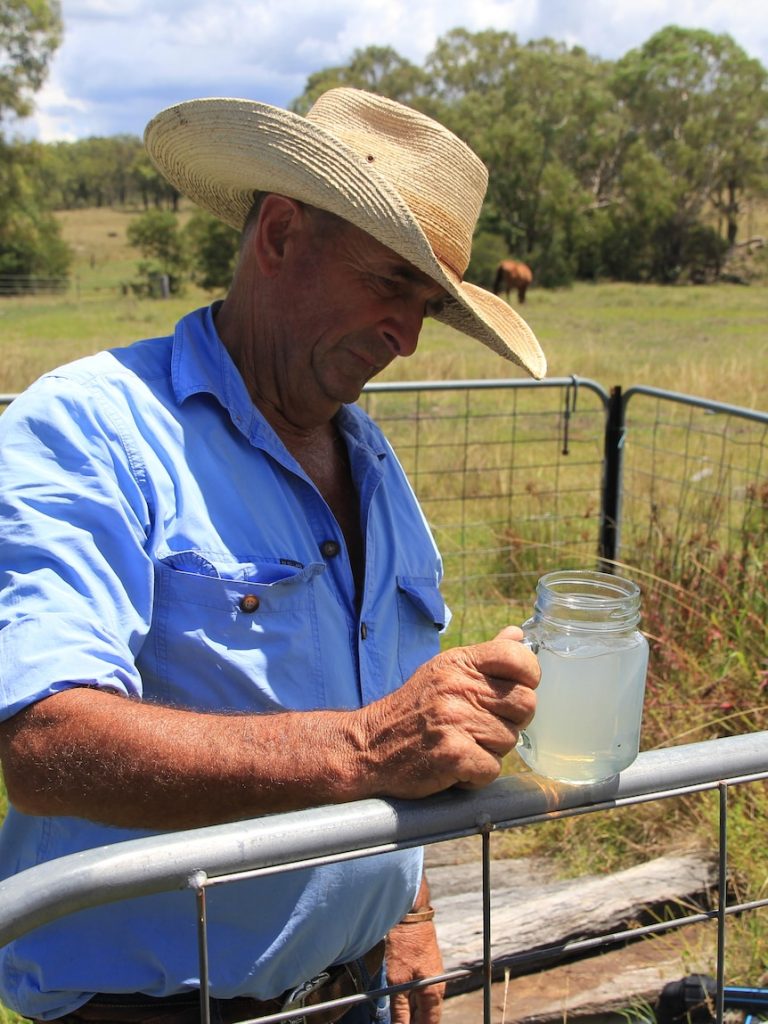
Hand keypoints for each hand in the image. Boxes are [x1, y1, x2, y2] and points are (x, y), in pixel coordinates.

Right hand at [357, 626, 538, 798]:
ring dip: (490, 750)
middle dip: (512, 721)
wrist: (368, 745)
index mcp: (460, 663)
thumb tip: (518, 635)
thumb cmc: (413, 709)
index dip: (529, 676)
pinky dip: (477, 776)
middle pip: (525, 704)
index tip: (517, 690)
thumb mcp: (444, 671)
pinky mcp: (452, 754)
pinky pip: (492, 769)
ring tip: (462, 745)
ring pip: (510, 740)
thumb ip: (485, 655)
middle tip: (485, 727)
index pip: (517, 656)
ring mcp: (454, 719)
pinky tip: (457, 766)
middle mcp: (457, 686)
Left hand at [386, 919, 444, 1023]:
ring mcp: (433, 978)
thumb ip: (399, 1009)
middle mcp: (437, 988)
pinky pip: (420, 992)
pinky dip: (410, 999)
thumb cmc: (405, 946)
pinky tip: (399, 1000)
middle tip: (397, 1021)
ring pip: (422, 1004)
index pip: (430, 1023)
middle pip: (427, 1015)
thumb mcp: (398, 981)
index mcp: (434, 993)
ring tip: (397, 1014)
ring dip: (411, 1011)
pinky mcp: (426, 970)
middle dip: (413, 1021)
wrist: (410, 918)